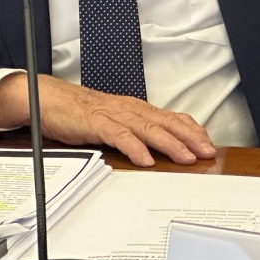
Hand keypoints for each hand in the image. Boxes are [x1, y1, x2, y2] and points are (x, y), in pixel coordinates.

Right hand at [0, 73, 215, 167]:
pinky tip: (146, 160)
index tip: (208, 143)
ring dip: (170, 144)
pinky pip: (120, 136)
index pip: (171, 118)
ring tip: (186, 157)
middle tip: (207, 152)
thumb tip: (157, 148)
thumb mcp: (114, 121)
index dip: (191, 130)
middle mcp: (130, 109)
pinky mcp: (97, 123)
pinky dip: (135, 148)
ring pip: (149, 129)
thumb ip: (134, 132)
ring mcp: (115, 115)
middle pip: (166, 123)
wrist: (51, 99)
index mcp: (136, 109)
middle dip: (190, 138)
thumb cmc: (82, 113)